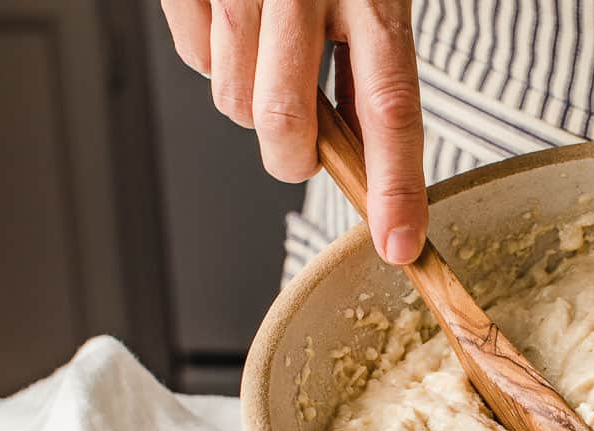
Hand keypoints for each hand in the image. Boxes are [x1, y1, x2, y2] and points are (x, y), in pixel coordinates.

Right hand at [160, 0, 427, 264]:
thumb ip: (370, 66)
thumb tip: (364, 156)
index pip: (392, 105)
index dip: (396, 184)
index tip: (399, 244)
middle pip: (289, 122)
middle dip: (293, 158)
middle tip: (301, 149)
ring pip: (235, 101)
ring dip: (253, 103)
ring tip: (272, 55)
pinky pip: (194, 59)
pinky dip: (214, 60)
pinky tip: (237, 23)